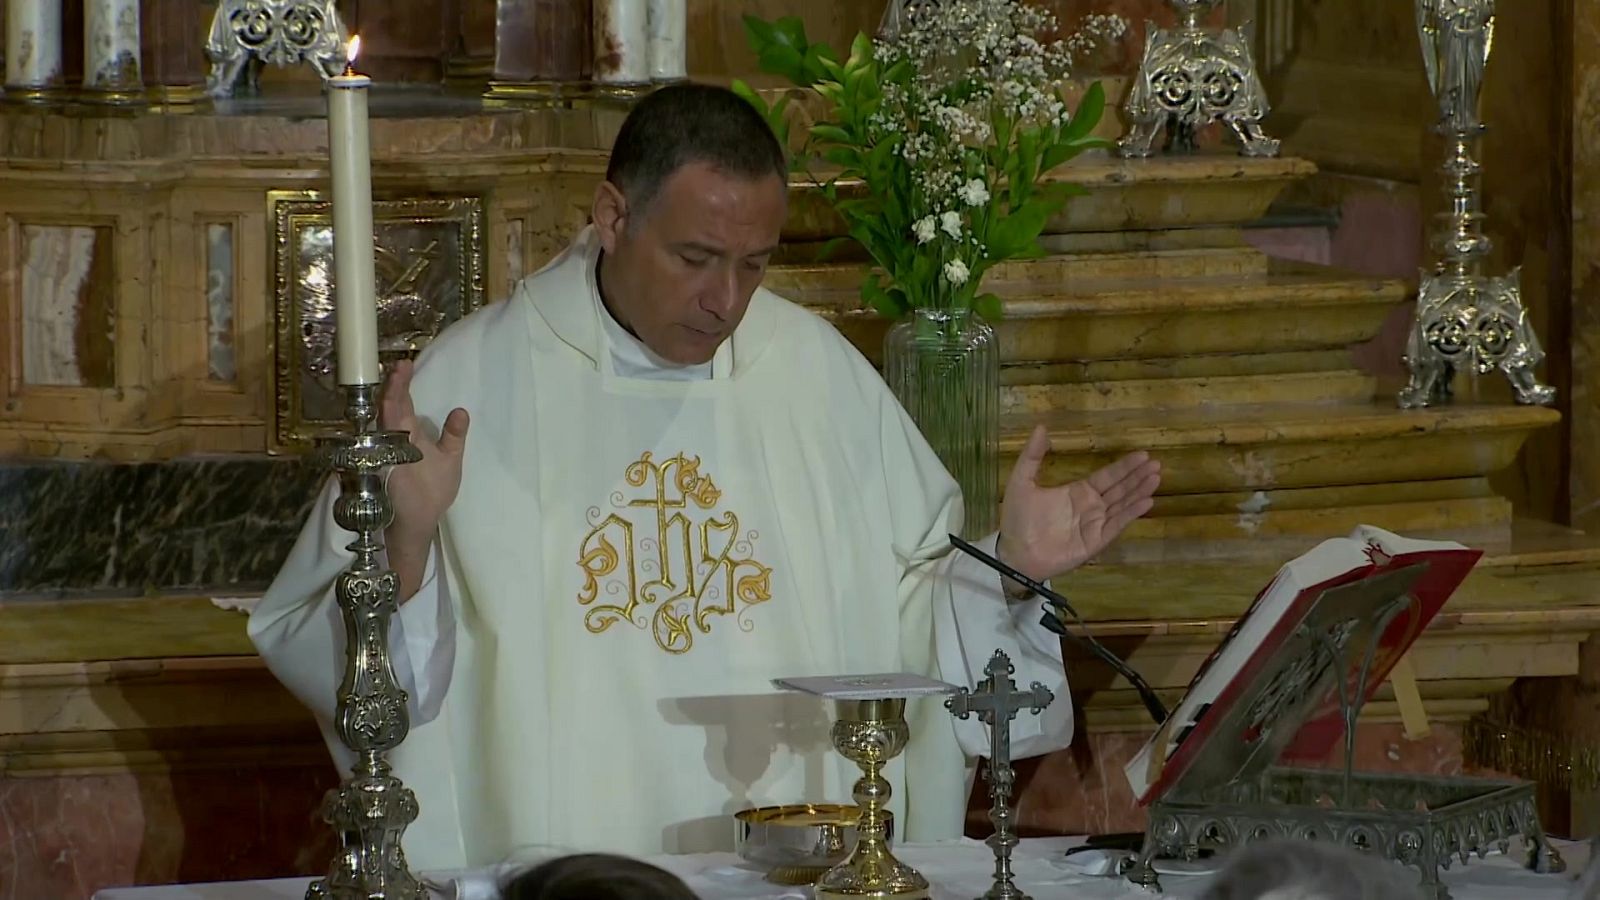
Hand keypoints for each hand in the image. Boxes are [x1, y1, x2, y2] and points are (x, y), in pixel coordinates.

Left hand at [380, 360, 468, 596]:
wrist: (411, 522)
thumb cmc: (431, 493)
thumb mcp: (450, 463)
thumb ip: (454, 436)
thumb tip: (460, 410)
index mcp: (404, 437)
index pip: (397, 402)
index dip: (399, 382)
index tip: (404, 364)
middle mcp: (387, 438)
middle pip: (385, 405)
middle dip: (393, 385)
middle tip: (402, 367)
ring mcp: (381, 447)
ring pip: (381, 417)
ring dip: (389, 398)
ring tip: (398, 382)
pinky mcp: (380, 456)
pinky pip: (381, 429)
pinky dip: (388, 414)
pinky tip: (393, 410)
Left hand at [997, 424, 1160, 582]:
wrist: (1014, 552)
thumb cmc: (1018, 519)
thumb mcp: (1021, 482)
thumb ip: (1032, 456)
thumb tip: (1041, 426)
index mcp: (1078, 491)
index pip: (1107, 476)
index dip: (1124, 466)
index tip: (1143, 455)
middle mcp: (1091, 506)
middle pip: (1120, 488)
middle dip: (1138, 476)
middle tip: (1157, 463)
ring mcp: (1095, 524)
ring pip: (1122, 505)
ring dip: (1139, 492)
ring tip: (1156, 478)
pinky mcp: (1095, 541)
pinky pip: (1116, 525)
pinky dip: (1131, 514)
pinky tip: (1146, 501)